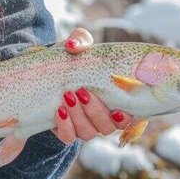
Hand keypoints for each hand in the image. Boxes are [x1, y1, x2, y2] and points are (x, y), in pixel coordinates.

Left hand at [51, 27, 133, 143]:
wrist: (47, 73)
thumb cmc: (72, 60)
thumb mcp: (78, 48)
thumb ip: (80, 40)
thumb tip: (74, 46)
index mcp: (117, 100)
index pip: (132, 117)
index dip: (128, 118)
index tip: (118, 109)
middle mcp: (104, 118)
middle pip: (108, 127)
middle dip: (96, 112)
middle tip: (82, 92)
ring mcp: (86, 126)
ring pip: (89, 133)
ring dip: (79, 117)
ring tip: (68, 96)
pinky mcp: (67, 131)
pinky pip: (69, 138)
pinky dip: (65, 126)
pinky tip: (59, 110)